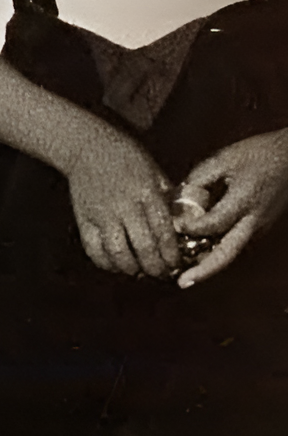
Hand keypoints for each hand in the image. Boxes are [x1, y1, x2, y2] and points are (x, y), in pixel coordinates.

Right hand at [63, 133, 177, 276]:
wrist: (88, 148)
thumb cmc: (126, 157)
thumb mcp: (155, 172)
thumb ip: (167, 198)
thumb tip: (181, 222)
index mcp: (147, 194)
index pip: (163, 232)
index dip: (170, 253)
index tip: (175, 264)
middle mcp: (125, 207)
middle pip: (142, 247)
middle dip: (154, 266)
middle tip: (160, 273)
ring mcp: (102, 215)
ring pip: (117, 252)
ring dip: (130, 267)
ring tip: (138, 271)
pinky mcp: (84, 219)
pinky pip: (94, 249)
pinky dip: (105, 262)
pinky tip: (115, 265)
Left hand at [174, 128, 287, 286]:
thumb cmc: (261, 153)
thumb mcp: (225, 158)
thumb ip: (198, 179)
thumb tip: (176, 199)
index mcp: (245, 201)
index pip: (211, 225)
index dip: (189, 228)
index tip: (174, 225)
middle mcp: (254, 220)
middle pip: (227, 254)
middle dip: (203, 270)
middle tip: (182, 283)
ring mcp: (260, 226)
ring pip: (231, 252)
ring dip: (209, 264)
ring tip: (185, 273)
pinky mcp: (261, 226)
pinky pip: (237, 243)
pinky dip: (217, 251)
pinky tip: (199, 253)